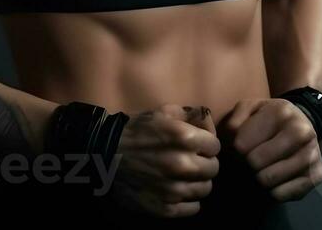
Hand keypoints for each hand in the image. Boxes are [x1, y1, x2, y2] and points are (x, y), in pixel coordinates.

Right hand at [106, 104, 221, 217]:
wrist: (106, 153)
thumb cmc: (137, 130)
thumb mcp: (165, 112)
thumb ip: (193, 115)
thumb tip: (211, 125)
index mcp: (185, 138)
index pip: (215, 146)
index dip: (206, 144)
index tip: (196, 145)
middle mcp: (182, 165)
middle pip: (213, 169)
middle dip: (204, 163)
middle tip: (191, 160)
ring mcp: (173, 189)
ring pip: (205, 189)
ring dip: (197, 182)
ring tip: (183, 176)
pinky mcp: (165, 208)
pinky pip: (193, 208)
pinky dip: (188, 200)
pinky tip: (177, 190)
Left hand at [217, 98, 321, 201]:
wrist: (304, 123)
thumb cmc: (270, 117)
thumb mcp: (250, 108)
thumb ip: (235, 119)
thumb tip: (231, 137)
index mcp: (282, 113)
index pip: (242, 145)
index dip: (234, 150)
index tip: (238, 149)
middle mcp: (301, 133)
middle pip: (255, 164)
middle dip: (245, 165)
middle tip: (247, 161)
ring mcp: (312, 155)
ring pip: (267, 180)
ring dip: (257, 178)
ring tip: (259, 168)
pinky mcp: (316, 176)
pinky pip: (281, 194)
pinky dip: (271, 191)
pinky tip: (273, 178)